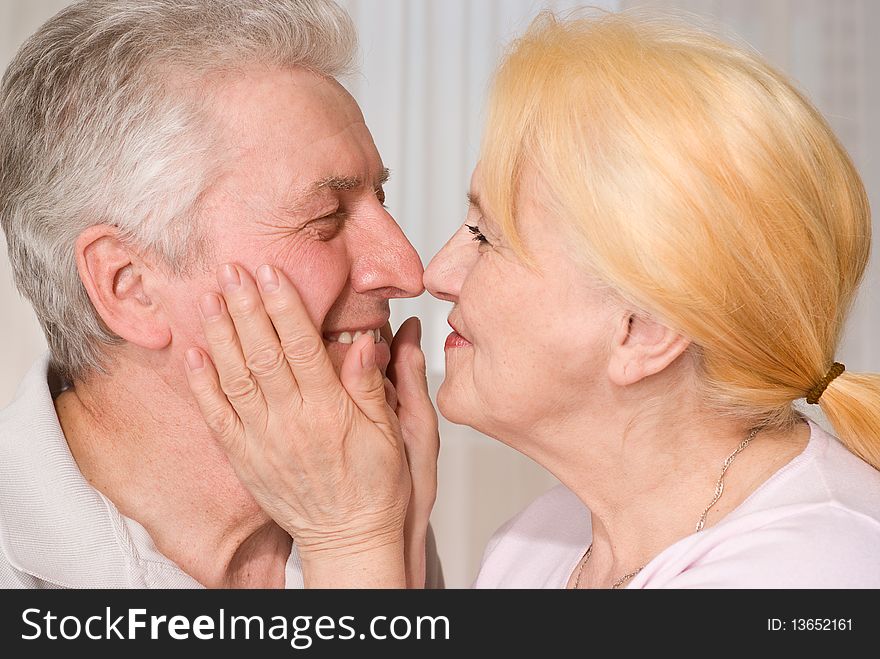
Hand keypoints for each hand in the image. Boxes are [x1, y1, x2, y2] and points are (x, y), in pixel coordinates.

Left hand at [183, 263, 429, 586]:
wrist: (350, 538)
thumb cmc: (377, 487)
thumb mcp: (394, 434)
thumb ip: (372, 386)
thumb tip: (364, 342)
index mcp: (330, 411)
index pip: (303, 346)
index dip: (284, 306)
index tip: (271, 273)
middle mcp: (292, 423)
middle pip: (263, 353)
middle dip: (245, 307)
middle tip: (230, 269)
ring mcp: (264, 441)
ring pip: (235, 378)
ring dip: (220, 335)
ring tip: (209, 298)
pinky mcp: (246, 459)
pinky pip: (218, 418)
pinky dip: (203, 385)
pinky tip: (194, 354)